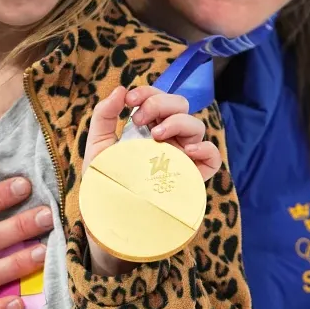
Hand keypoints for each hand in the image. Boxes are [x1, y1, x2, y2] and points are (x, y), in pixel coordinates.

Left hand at [82, 86, 221, 275]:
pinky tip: (186, 153)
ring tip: (157, 136)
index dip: (149, 92)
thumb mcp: (97, 146)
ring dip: (178, 122)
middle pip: (181, 105)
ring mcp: (183, 157)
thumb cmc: (104, 182)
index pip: (159, 98)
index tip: (130, 100)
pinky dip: (205, 150)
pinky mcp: (193, 178)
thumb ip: (104, 116)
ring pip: (197, 126)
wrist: (108, 218)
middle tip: (141, 118)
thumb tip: (120, 90)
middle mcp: (170, 139)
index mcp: (150, 127)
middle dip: (161, 103)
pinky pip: (213, 158)